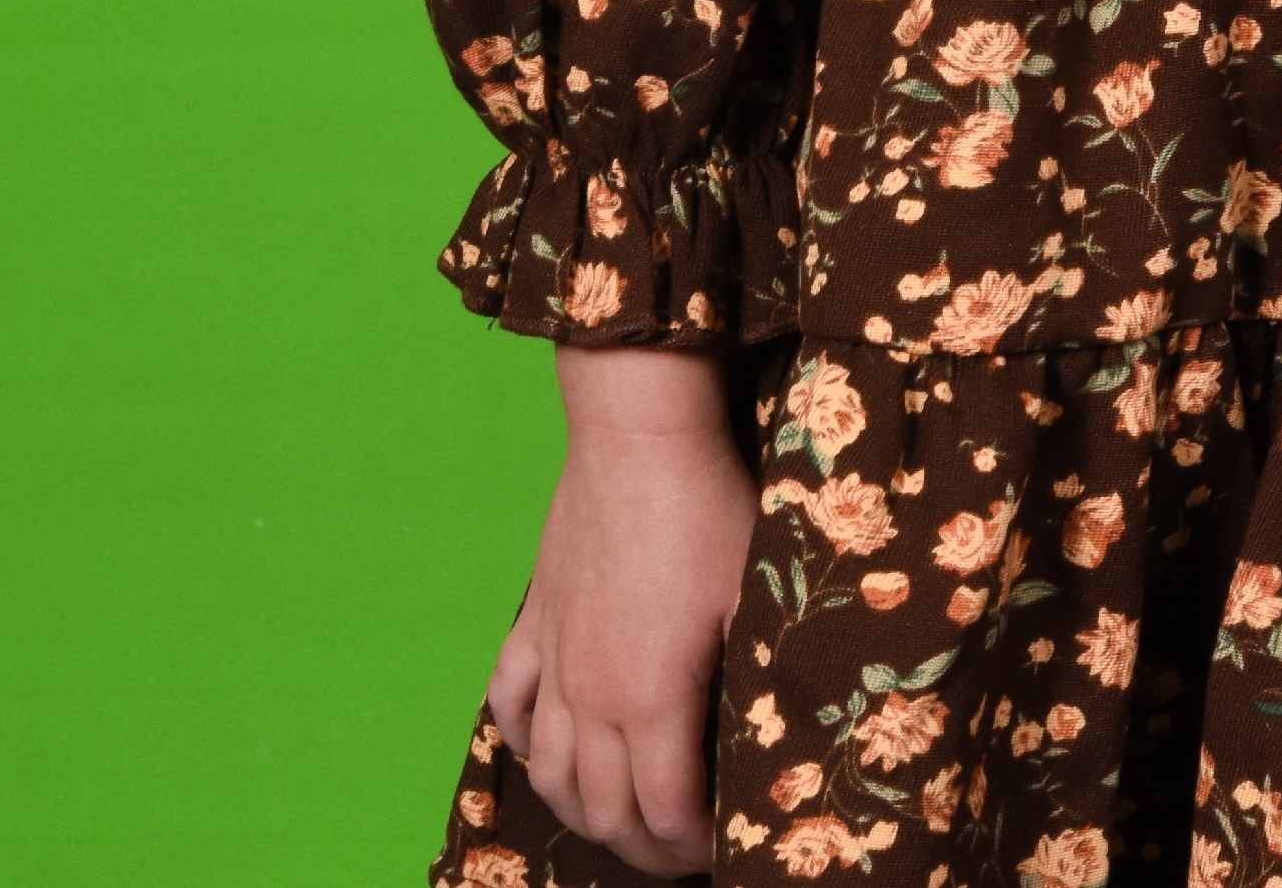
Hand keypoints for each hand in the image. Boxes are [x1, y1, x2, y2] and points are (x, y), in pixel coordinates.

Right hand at [490, 343, 758, 876]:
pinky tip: (548, 749)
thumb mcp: (753, 600)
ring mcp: (554, 658)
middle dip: (644, 848)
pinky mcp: (535, 619)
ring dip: (582, 812)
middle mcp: (590, 695)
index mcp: (650, 700)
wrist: (639, 435)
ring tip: (621, 820)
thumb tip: (773, 744)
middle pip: (605, 809)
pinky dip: (522, 741)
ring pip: (549, 772)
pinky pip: (508, 701)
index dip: (694, 849)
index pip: (666, 814)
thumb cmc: (709, 511)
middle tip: (681, 852)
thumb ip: (754, 683)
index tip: (725, 849)